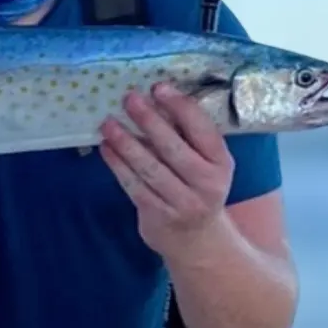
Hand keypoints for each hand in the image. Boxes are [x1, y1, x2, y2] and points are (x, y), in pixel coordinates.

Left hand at [99, 83, 234, 253]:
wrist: (196, 240)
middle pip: (173, 148)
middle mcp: (206, 183)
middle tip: (129, 98)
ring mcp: (182, 203)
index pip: (202, 130)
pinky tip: (106, 148)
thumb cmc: (197, 187)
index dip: (180, 106)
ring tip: (108, 123)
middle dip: (149, 120)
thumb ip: (188, 136)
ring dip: (126, 143)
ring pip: (149, 168)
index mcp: (221, 163)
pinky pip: (134, 186)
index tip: (158, 87)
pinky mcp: (158, 216)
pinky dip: (117, 165)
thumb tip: (156, 98)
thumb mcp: (205, 163)